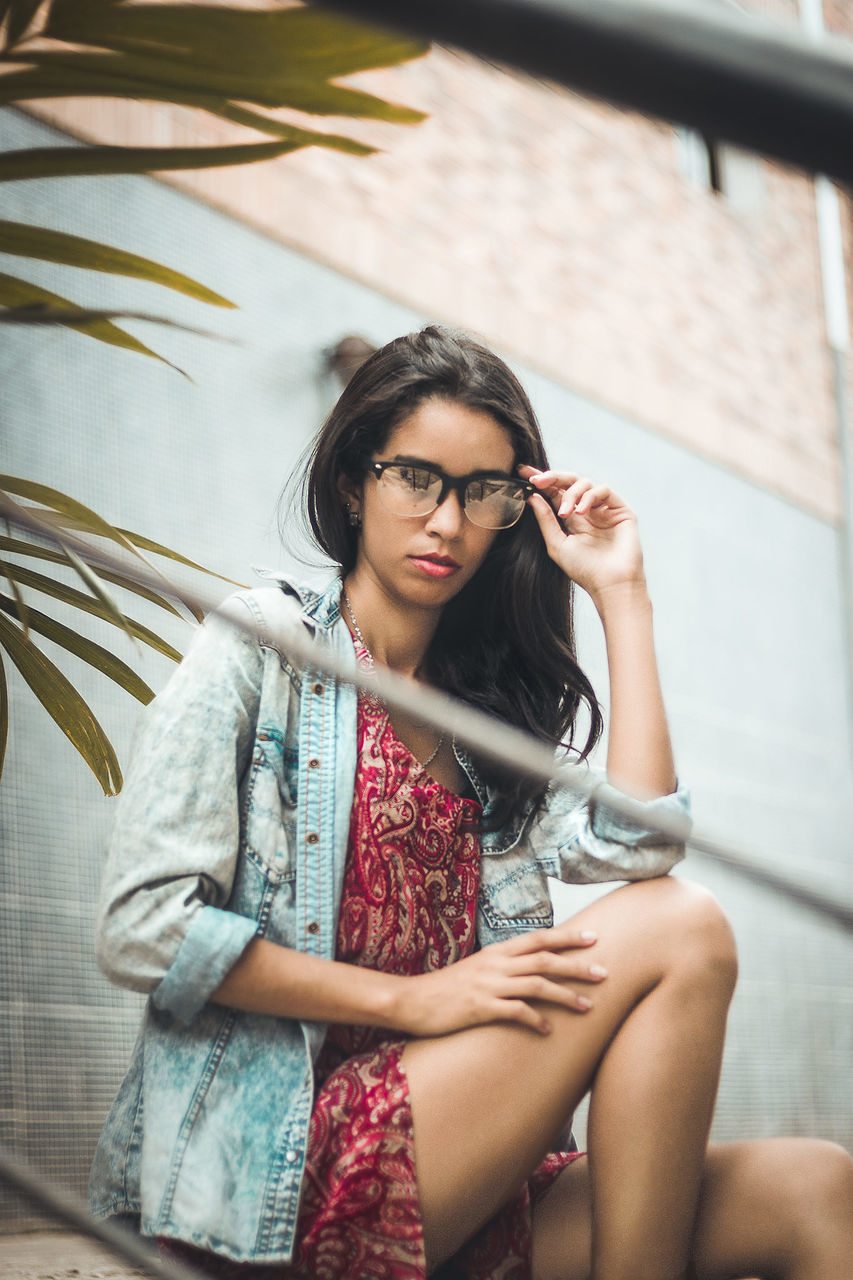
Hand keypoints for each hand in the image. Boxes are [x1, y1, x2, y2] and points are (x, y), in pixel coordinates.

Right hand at [393, 920, 606, 1036]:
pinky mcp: (480, 1008)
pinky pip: (515, 1013)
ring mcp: (488, 986)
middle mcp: (496, 964)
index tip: (594, 937)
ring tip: (588, 1007)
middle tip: (604, 973)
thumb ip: (502, 966)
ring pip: (536, 985)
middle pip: (544, 960)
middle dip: (577, 966)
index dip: (567, 937)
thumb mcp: (477, 969)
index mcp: (496, 952)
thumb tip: (530, 969)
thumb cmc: (446, 988)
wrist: (411, 1000)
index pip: (538, 938)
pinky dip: (536, 1020)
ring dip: (565, 996)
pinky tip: (548, 1031)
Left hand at [520, 465, 644, 602]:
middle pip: (569, 483)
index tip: (523, 473)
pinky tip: (581, 511)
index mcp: (572, 519)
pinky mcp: (621, 509)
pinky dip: (590, 496)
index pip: (555, 493)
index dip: (541, 481)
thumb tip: (532, 496)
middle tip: (538, 481)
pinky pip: (604, 490)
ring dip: (571, 494)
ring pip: (585, 483)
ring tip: (565, 512)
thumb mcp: (557, 544)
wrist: (610, 584)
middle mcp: (588, 511)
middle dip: (553, 478)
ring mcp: (605, 509)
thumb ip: (546, 520)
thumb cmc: (585, 570)